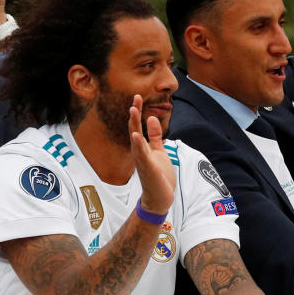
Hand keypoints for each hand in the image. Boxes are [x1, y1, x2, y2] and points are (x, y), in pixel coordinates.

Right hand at [129, 95, 175, 214]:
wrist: (161, 197)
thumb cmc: (159, 175)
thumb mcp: (159, 151)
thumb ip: (155, 136)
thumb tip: (151, 118)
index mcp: (142, 147)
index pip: (138, 126)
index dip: (137, 112)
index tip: (137, 97)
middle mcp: (139, 152)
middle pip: (134, 129)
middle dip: (134, 114)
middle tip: (135, 98)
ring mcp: (142, 160)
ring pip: (136, 140)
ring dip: (134, 125)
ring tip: (133, 110)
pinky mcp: (148, 168)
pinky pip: (142, 155)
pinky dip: (139, 144)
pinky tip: (136, 135)